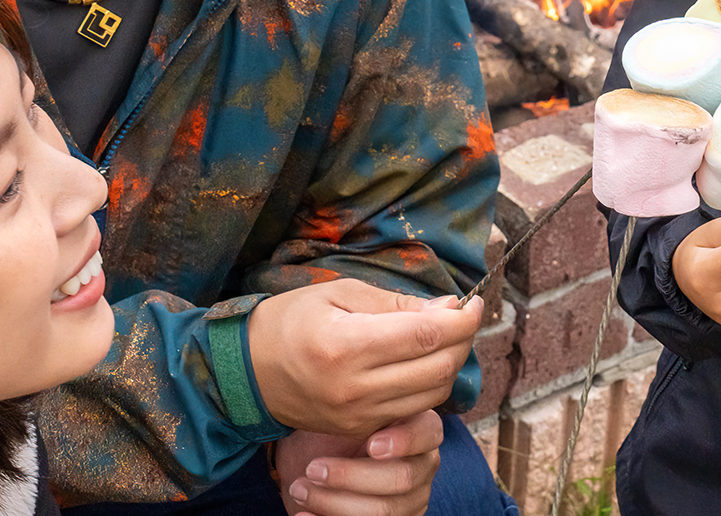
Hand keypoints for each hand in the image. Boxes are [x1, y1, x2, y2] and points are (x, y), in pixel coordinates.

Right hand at [247, 278, 482, 436]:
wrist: (248, 372)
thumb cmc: (290, 322)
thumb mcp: (339, 294)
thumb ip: (395, 304)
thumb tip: (446, 309)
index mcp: (347, 346)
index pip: (425, 335)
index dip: (460, 320)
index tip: (473, 303)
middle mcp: (355, 387)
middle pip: (437, 368)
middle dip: (463, 340)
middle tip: (464, 317)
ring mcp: (359, 413)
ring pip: (432, 393)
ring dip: (451, 364)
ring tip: (447, 336)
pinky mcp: (362, 426)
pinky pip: (413, 407)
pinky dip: (429, 383)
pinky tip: (424, 360)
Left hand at [275, 410, 443, 515]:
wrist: (316, 462)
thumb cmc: (334, 432)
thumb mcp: (346, 412)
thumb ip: (359, 404)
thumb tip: (349, 392)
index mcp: (420, 429)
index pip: (427, 434)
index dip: (404, 441)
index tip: (370, 444)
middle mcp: (423, 465)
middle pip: (401, 478)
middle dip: (351, 476)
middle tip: (312, 468)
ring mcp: (412, 499)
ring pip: (383, 510)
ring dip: (334, 502)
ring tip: (300, 489)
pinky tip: (304, 513)